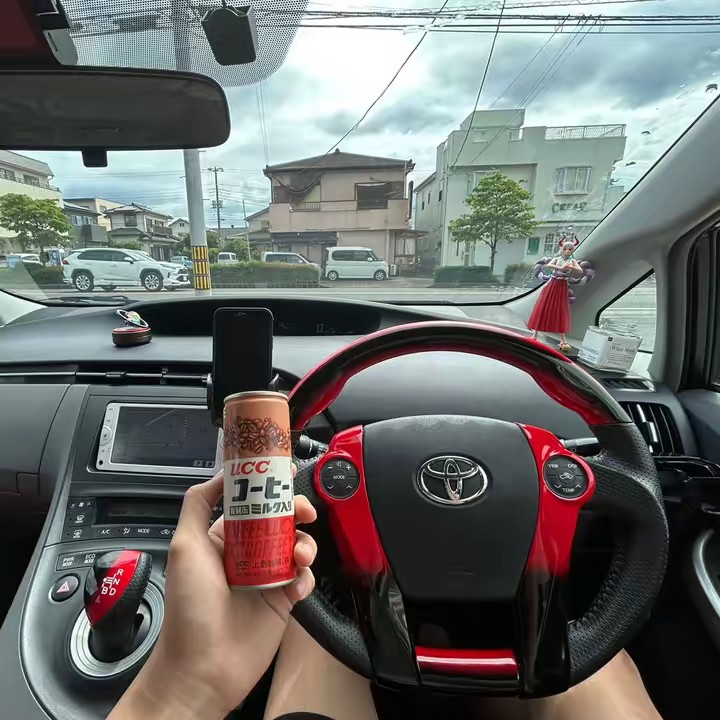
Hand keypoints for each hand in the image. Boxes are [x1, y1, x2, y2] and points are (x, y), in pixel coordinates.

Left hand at [109, 470, 317, 719]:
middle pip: (280, 520)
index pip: (252, 503)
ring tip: (301, 555)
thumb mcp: (184, 545)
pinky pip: (304, 578)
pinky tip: (297, 584)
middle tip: (304, 513)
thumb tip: (221, 473)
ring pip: (297, 546)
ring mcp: (267, 576)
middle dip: (295, 511)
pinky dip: (306, 576)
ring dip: (305, 544)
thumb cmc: (189, 606)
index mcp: (223, 538)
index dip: (270, 489)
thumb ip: (198, 504)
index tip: (285, 477)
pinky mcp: (283, 600)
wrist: (203, 667)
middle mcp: (247, 553)